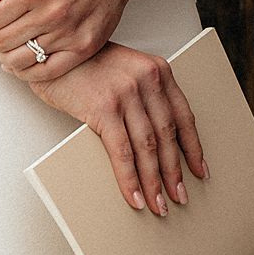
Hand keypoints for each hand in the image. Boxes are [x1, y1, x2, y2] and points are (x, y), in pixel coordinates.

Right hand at [31, 43, 207, 215]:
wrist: (53, 50)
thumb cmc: (87, 65)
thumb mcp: (126, 73)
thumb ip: (143, 98)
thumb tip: (156, 146)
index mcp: (157, 71)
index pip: (183, 116)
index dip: (193, 147)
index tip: (200, 170)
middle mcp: (146, 80)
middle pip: (167, 135)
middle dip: (174, 171)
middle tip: (179, 196)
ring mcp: (126, 93)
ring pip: (148, 148)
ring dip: (154, 182)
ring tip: (158, 204)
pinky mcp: (104, 108)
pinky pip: (122, 152)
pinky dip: (130, 179)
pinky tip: (134, 196)